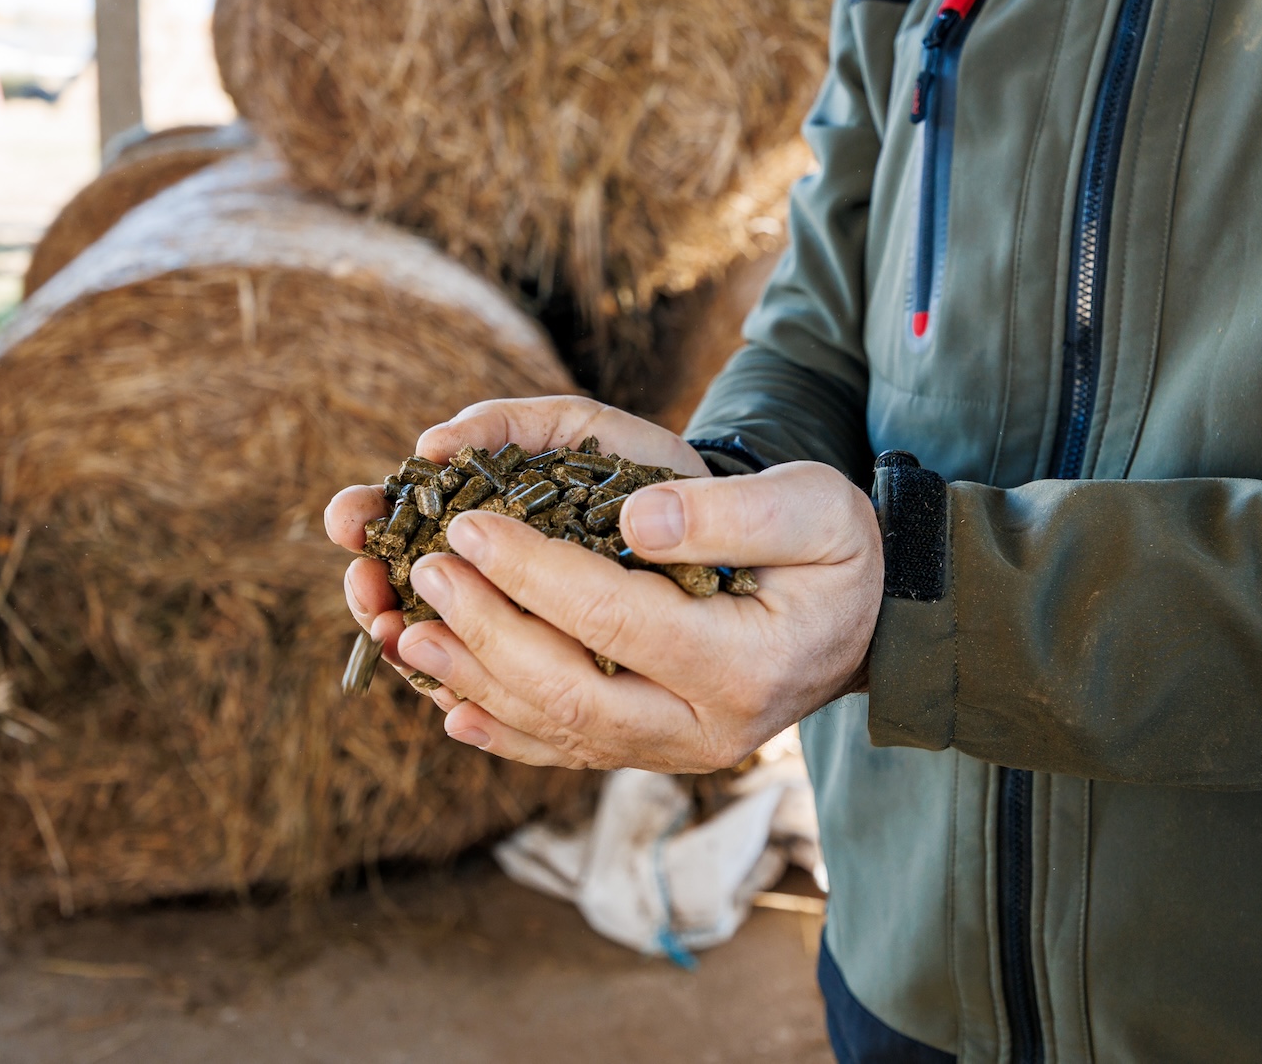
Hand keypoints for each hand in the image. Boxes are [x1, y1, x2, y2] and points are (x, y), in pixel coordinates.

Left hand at [322, 396, 882, 772]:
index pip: (623, 622)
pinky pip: (564, 753)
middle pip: (573, 694)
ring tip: (402, 630)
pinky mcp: (648, 751)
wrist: (859, 622)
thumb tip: (634, 519)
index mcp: (748, 663)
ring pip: (557, 732)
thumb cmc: (835, 550)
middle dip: (487, 630)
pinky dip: (501, 731)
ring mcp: (673, 751)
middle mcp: (707, 728)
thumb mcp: (817, 508)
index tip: (474, 525)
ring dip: (473, 683)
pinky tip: (447, 704)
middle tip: (426, 569)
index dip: (539, 575)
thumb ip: (733, 512)